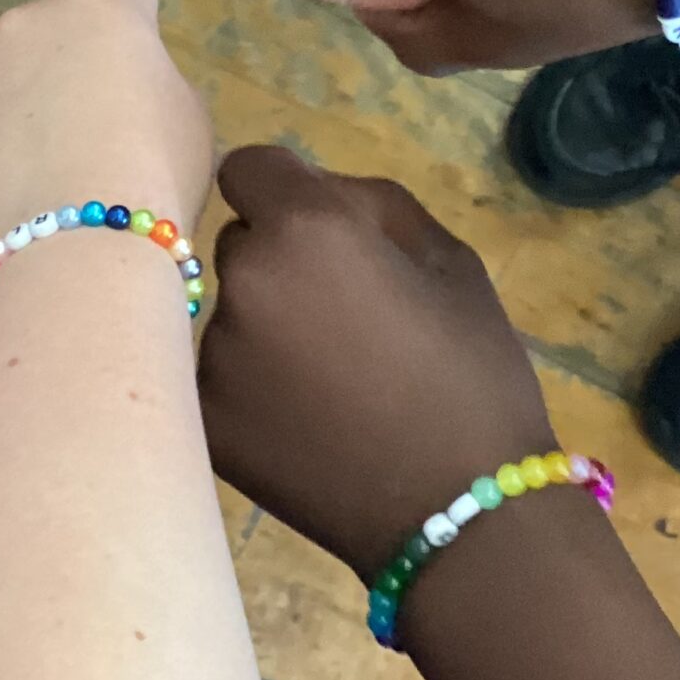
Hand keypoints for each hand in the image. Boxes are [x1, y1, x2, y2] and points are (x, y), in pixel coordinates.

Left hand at [0, 0, 211, 256]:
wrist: (73, 255)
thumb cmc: (154, 179)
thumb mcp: (190, 118)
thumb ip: (154, 80)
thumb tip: (127, 88)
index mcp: (100, 9)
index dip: (139, 26)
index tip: (142, 70)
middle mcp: (26, 24)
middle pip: (55, 29)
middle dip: (73, 64)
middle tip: (96, 129)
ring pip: (5, 77)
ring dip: (26, 105)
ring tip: (51, 173)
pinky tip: (17, 198)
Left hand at [196, 146, 554, 576]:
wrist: (459, 513)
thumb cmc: (474, 377)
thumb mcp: (452, 262)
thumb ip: (373, 204)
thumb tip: (316, 190)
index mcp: (305, 227)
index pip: (250, 167)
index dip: (285, 191)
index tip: (319, 231)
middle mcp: (240, 280)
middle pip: (239, 242)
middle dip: (279, 261)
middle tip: (341, 317)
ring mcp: (213, 355)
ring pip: (228, 312)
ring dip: (264, 326)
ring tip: (329, 381)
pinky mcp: (205, 419)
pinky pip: (219, 373)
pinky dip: (252, 385)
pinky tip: (305, 420)